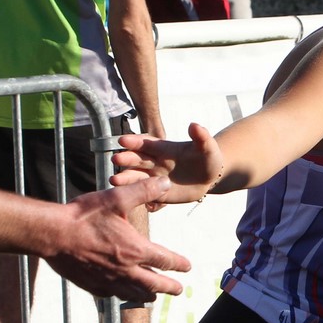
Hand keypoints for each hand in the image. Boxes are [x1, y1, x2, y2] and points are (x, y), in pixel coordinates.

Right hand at [45, 176, 189, 300]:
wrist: (51, 234)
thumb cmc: (82, 216)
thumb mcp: (116, 198)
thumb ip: (143, 191)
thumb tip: (165, 183)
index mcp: (134, 249)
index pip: (164, 261)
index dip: (178, 264)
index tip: (187, 267)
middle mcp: (124, 270)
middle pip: (154, 284)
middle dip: (169, 287)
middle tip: (178, 290)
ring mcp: (108, 280)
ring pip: (134, 293)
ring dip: (147, 294)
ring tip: (153, 295)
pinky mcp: (92, 285)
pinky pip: (112, 295)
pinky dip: (122, 294)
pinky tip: (121, 292)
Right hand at [110, 122, 224, 205]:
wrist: (209, 178)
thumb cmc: (207, 158)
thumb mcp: (207, 147)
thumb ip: (201, 137)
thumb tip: (195, 125)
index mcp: (164, 149)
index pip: (146, 143)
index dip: (135, 141)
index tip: (122, 140)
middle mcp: (155, 162)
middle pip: (138, 160)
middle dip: (127, 159)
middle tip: (115, 159)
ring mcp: (155, 178)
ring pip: (137, 177)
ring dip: (126, 178)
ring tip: (114, 180)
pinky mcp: (158, 193)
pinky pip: (144, 194)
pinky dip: (135, 195)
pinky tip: (124, 197)